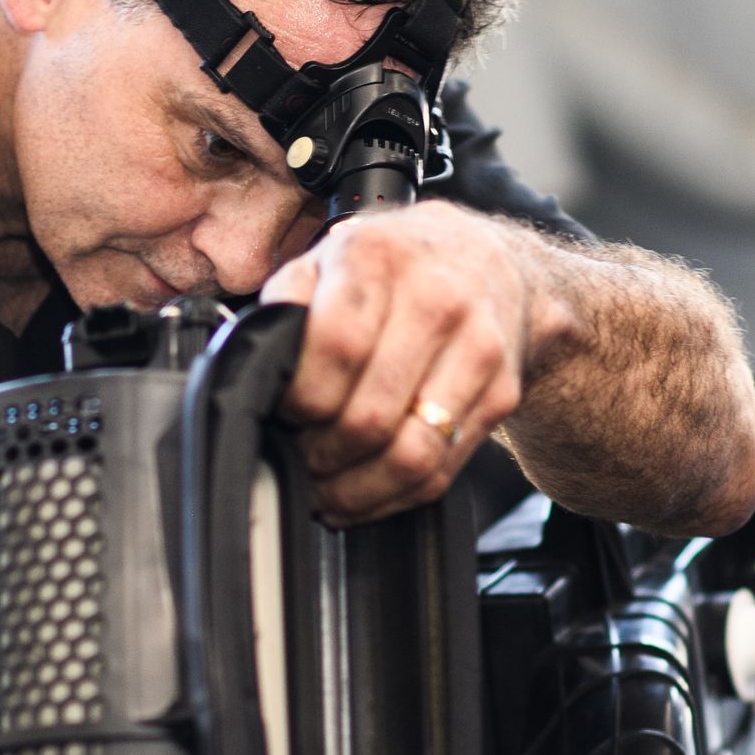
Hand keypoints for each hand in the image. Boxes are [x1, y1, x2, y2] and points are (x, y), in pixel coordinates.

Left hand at [259, 202, 530, 525]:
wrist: (492, 263)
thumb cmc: (394, 267)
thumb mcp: (329, 257)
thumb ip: (287, 303)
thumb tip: (253, 369)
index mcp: (379, 257)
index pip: (336, 350)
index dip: (300, 400)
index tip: (283, 413)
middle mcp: (437, 299)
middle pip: (369, 416)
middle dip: (320, 454)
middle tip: (298, 458)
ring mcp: (478, 349)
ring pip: (410, 455)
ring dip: (355, 489)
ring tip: (325, 490)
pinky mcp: (501, 393)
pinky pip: (441, 470)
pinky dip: (393, 497)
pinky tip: (363, 492)